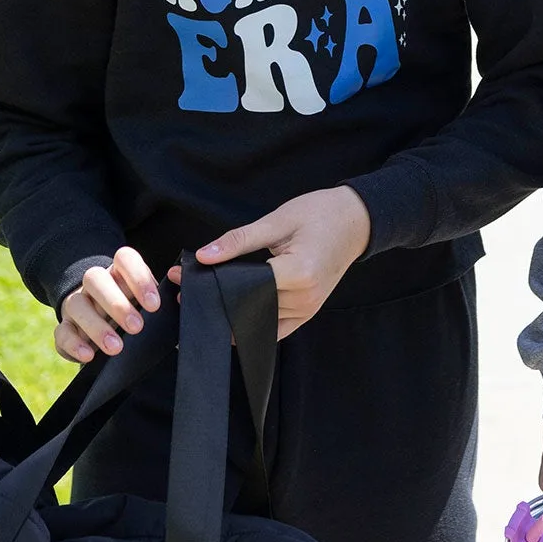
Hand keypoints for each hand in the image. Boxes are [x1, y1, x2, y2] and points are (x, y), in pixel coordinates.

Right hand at [55, 246, 161, 364]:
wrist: (105, 328)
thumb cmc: (136, 313)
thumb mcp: (150, 304)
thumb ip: (165, 299)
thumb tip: (179, 291)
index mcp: (119, 272)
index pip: (124, 258)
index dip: (138, 278)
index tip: (154, 305)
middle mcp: (95, 283)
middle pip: (95, 278)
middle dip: (116, 303)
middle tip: (137, 327)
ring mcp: (76, 303)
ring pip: (76, 304)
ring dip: (96, 326)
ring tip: (116, 348)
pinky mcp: (64, 328)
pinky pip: (61, 331)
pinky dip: (74, 344)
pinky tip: (90, 355)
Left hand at [174, 186, 370, 339]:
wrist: (356, 220)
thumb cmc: (321, 214)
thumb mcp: (278, 220)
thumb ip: (239, 240)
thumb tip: (204, 255)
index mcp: (299, 273)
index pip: (245, 288)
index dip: (214, 284)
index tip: (185, 279)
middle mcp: (305, 297)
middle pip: (249, 306)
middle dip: (216, 297)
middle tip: (186, 285)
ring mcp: (308, 309)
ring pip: (259, 320)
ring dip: (232, 310)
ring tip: (207, 293)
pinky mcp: (308, 312)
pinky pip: (275, 328)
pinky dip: (253, 321)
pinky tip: (233, 312)